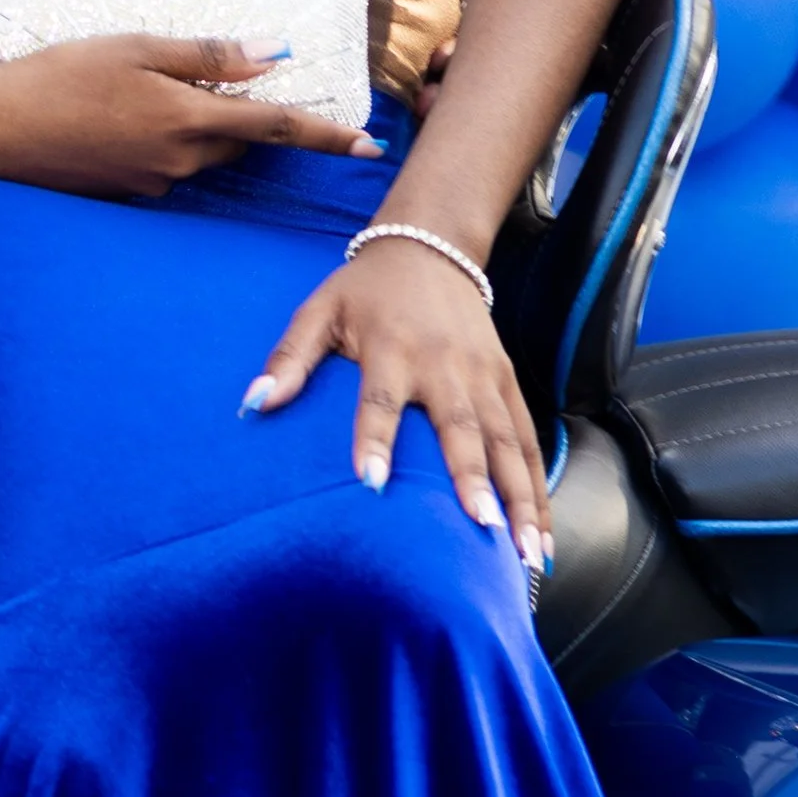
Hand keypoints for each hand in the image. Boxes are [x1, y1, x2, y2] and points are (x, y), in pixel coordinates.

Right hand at [0, 33, 385, 202]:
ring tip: (141, 95)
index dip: (324, 134)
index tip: (368, 145)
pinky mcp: (127, 194)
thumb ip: (206, 55)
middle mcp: (179, 162)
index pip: (274, 127)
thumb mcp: (134, 47)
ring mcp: (153, 184)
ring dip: (196, 128)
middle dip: (243, 120)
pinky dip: (161, 142)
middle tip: (215, 88)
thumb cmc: (58, 76)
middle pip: (237, 142)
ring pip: (200, 154)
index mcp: (187, 120)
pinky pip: (165, 166)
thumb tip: (272, 54)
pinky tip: (118, 119)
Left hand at [247, 233, 551, 565]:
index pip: (379, 398)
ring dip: (521, 496)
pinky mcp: (507, 381)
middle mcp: (444, 364)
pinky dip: (538, 484)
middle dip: (473, 479)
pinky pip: (528, 438)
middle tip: (482, 528)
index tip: (372, 483)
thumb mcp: (319, 310)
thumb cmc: (365, 290)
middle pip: (461, 428)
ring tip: (529, 550)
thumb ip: (289, 358)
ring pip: (508, 441)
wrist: (430, 246)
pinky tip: (543, 531)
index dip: (375, 438)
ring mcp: (482, 375)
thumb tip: (254, 403)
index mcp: (392, 347)